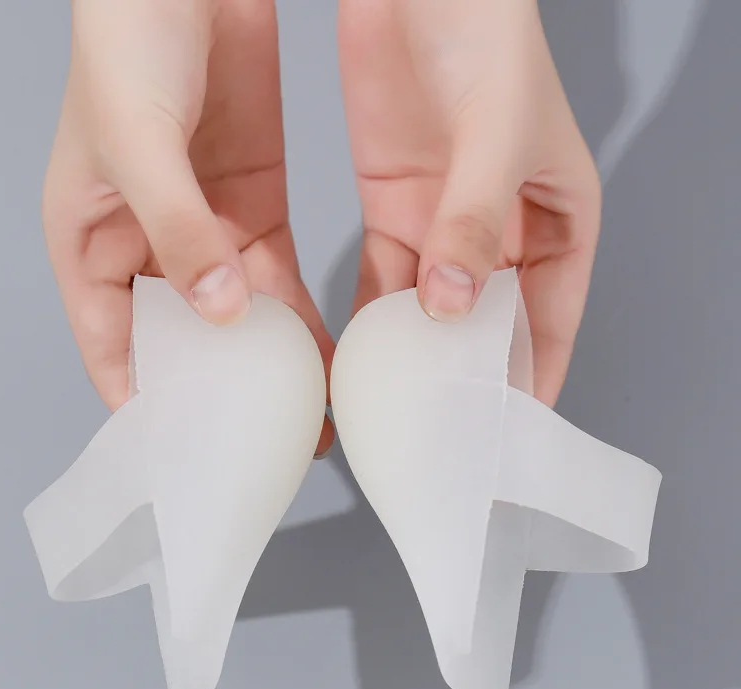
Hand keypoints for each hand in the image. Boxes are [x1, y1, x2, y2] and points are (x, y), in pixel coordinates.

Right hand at [43, 0, 333, 452]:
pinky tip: (324, 353)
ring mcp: (206, 230)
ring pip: (239, 317)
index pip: (109, 341)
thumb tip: (220, 311)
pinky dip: (299, 316)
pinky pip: (277, 277)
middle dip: (221, 392)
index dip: (142, 395)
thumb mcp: (139, 142)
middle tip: (261, 443)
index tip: (184, 444)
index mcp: (90, 240)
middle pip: (183, 341)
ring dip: (270, 364)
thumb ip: (178, 229)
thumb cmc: (129, 39)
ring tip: (305, 417)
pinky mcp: (254, 207)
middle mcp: (148, 245)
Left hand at [338, 0, 600, 404]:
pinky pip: (383, 276)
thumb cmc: (488, 35)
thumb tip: (450, 303)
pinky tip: (356, 350)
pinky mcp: (393, 206)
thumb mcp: (498, 133)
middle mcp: (500, 231)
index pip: (553, 317)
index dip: (536, 374)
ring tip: (390, 403)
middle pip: (488, 323)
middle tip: (440, 427)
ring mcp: (443, 223)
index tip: (509, 426)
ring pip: (430, 307)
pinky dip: (371, 314)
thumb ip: (474, 219)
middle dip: (466, 374)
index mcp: (556, 220)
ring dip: (411, 351)